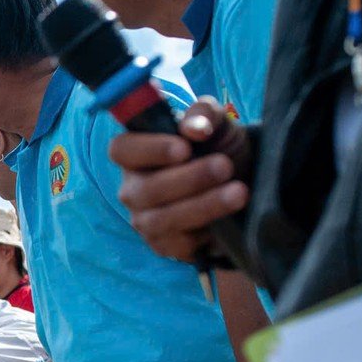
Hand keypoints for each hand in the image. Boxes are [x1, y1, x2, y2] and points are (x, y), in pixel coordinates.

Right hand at [109, 96, 252, 262]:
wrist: (240, 183)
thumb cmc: (217, 148)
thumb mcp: (216, 124)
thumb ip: (204, 115)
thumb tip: (196, 128)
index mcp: (135, 154)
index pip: (121, 150)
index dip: (149, 149)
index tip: (185, 148)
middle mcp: (133, 188)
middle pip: (145, 189)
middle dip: (189, 179)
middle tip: (225, 166)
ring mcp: (144, 220)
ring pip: (162, 219)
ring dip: (203, 205)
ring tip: (238, 192)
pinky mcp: (164, 246)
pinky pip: (178, 244)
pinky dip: (205, 231)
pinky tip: (227, 221)